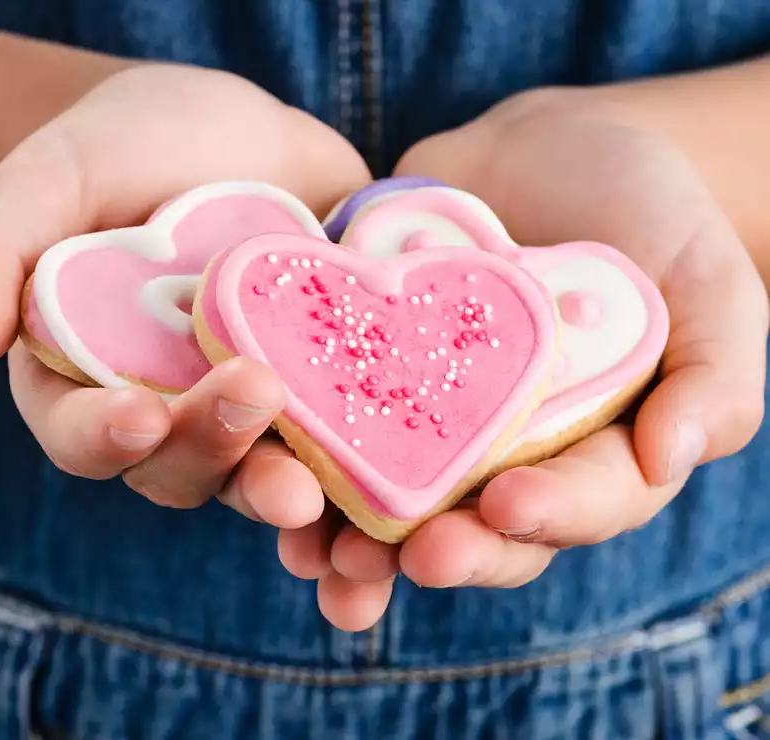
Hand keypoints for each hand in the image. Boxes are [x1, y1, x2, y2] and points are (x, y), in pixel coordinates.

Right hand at [0, 64, 369, 526]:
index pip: (84, 433)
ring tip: (317, 486)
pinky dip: (358, 462)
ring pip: (263, 467)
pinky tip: (389, 465)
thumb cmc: (131, 144)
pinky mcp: (323, 381)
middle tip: (252, 403)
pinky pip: (341, 433)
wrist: (237, 132)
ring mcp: (253, 398)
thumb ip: (1, 248)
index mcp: (94, 374)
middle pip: (181, 466)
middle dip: (211, 453)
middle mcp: (172, 404)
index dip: (103, 438)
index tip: (135, 416)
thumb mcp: (55, 175)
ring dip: (285, 486)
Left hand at [280, 88, 768, 629]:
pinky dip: (301, 449)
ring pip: (396, 496)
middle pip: (479, 525)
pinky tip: (269, 470)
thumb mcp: (706, 280)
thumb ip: (713, 372)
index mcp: (596, 447)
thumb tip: (676, 456)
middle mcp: (510, 449)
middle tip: (409, 557)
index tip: (508, 505)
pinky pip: (334, 420)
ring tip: (320, 556)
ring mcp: (434, 416)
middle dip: (445, 548)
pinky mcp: (371, 371)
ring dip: (354, 536)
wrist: (547, 153)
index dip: (549, 514)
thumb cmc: (645, 214)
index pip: (583, 502)